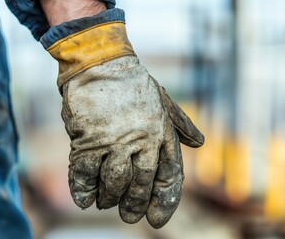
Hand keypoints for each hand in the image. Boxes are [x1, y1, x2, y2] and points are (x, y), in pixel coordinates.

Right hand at [61, 55, 203, 227]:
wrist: (101, 64)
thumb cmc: (132, 85)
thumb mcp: (164, 102)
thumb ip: (181, 124)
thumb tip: (200, 143)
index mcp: (161, 132)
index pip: (170, 175)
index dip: (165, 201)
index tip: (156, 220)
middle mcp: (141, 140)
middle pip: (141, 185)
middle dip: (135, 206)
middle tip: (129, 217)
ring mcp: (114, 140)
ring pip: (114, 183)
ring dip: (110, 198)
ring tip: (106, 203)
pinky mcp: (87, 139)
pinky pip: (85, 175)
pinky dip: (84, 191)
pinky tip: (85, 200)